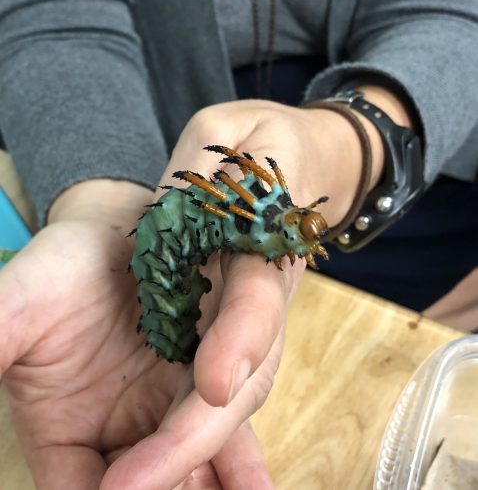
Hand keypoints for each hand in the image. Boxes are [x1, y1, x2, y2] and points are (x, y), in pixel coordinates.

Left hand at [1, 91, 396, 488]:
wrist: (277, 172)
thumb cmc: (253, 148)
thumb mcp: (228, 133)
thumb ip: (206, 171)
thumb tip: (175, 208)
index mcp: (264, 244)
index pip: (257, 297)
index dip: (242, 338)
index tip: (218, 385)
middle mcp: (261, 298)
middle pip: (247, 373)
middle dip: (200, 432)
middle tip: (138, 482)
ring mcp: (247, 326)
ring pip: (236, 401)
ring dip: (198, 454)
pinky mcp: (226, 340)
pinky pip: (218, 401)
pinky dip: (201, 446)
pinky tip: (184, 483)